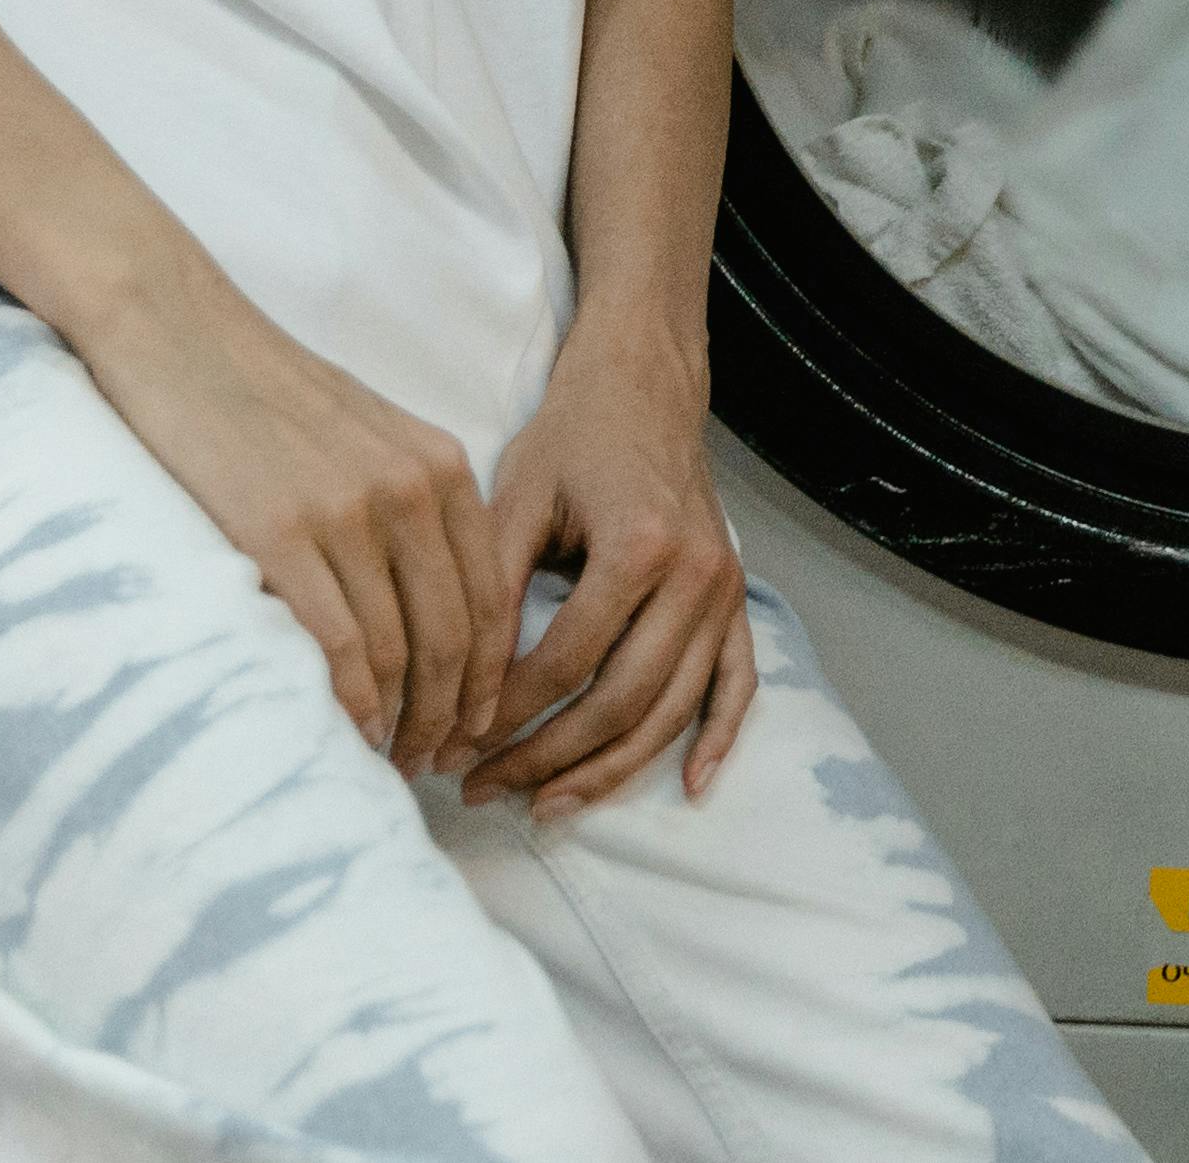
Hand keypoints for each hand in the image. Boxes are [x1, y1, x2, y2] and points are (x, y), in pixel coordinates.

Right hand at [77, 274, 513, 773]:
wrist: (180, 334)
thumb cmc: (267, 394)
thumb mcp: (369, 436)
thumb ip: (411, 506)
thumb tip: (427, 607)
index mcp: (440, 465)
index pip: (490, 597)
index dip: (489, 676)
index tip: (475, 725)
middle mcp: (409, 488)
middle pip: (456, 635)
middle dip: (452, 714)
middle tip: (434, 765)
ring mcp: (348, 512)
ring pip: (402, 651)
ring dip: (402, 722)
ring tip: (388, 763)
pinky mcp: (281, 533)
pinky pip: (340, 644)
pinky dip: (353, 704)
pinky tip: (348, 734)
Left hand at [463, 327, 757, 826]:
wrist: (644, 384)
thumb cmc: (573, 435)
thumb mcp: (515, 501)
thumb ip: (493, 596)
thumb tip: (462, 693)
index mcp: (639, 546)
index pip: (567, 661)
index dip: (505, 715)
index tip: (451, 747)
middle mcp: (696, 575)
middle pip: (622, 701)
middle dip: (546, 758)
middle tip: (479, 789)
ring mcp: (726, 590)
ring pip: (672, 709)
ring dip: (609, 770)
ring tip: (544, 805)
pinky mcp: (737, 597)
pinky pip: (736, 683)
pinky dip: (717, 738)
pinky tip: (689, 785)